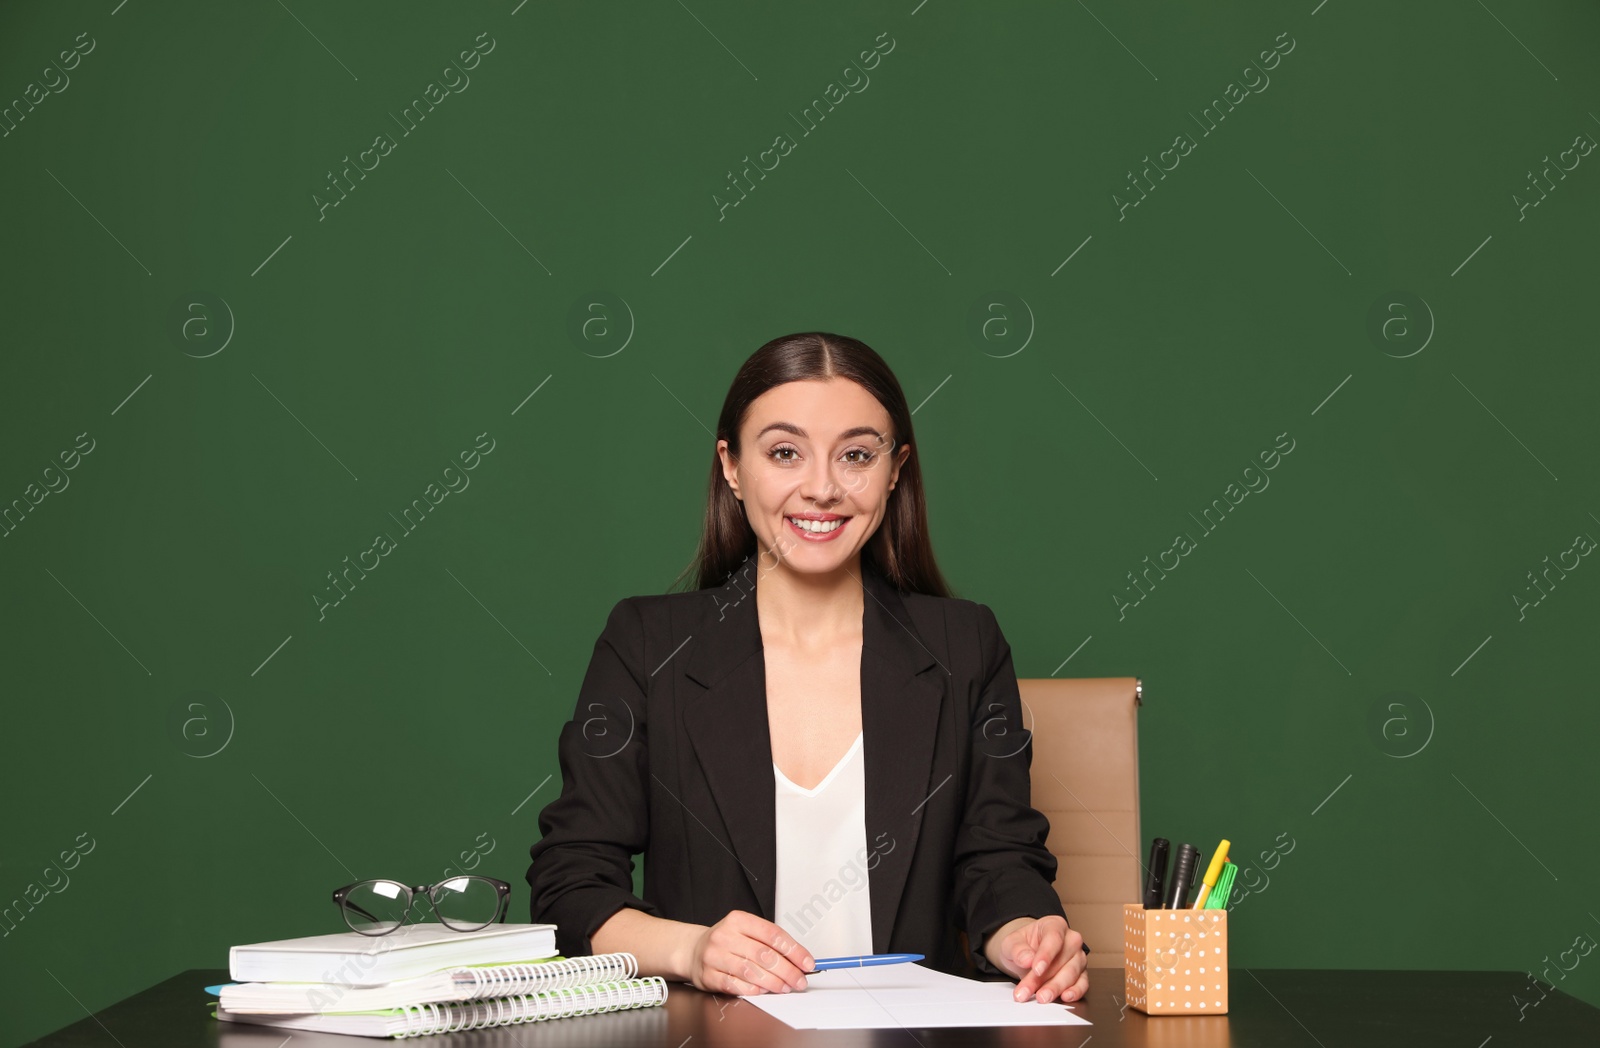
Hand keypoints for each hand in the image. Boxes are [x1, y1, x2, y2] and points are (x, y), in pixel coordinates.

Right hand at [684, 910, 814, 995]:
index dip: (794, 950)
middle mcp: (725, 936)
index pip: (773, 934)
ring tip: (785, 987)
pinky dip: (753, 990)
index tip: (807, 962)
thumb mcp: (746, 931)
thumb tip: (799, 959)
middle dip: (787, 970)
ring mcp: (715, 956)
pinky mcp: (709, 976)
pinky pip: (735, 985)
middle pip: (764, 955)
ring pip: (751, 971)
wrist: (693, 950)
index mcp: (738, 920)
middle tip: (799, 980)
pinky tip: (763, 991)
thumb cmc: (726, 941)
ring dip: (773, 983)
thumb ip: (770, 942)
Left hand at [986, 915, 1087, 1003]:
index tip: (1036, 969)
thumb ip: (1017, 949)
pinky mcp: (1081, 974)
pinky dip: (1075, 992)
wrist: (1027, 955)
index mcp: (1055, 925)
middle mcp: (1071, 940)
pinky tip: (1064, 997)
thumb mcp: (1011, 943)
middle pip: (1062, 959)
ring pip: (1072, 973)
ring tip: (1041, 998)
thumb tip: (1027, 960)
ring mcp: (1078, 957)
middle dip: (1044, 979)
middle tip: (1029, 991)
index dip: (1046, 955)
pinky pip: (1082, 983)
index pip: (1054, 938)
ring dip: (1055, 988)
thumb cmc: (1023, 945)